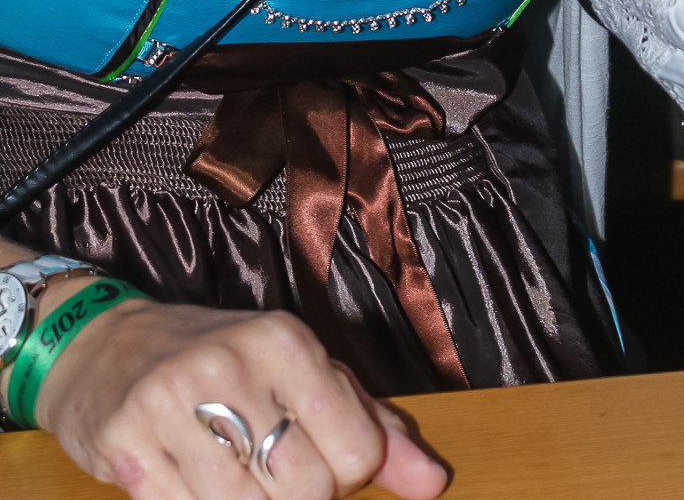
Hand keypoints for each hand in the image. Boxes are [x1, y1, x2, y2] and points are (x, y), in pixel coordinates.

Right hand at [35, 295, 447, 498]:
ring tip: (228, 473)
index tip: (315, 454)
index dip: (344, 474)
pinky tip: (186, 479)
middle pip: (306, 491)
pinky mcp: (125, 444)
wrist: (107, 347)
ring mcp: (174, 404)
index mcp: (286, 340)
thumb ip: (371, 424)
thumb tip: (434, 483)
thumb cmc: (222, 362)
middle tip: (266, 468)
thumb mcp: (301, 372)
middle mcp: (232, 364)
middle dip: (295, 497)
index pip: (356, 453)